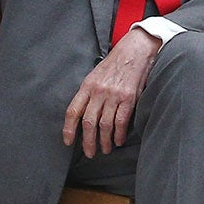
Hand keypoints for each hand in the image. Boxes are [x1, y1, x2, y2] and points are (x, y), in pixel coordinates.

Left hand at [63, 28, 163, 157]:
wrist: (135, 50)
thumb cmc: (114, 64)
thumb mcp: (95, 75)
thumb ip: (88, 93)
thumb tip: (82, 114)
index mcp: (87, 86)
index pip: (73, 111)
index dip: (68, 129)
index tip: (68, 142)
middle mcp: (99, 91)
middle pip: (89, 122)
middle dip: (88, 141)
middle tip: (90, 152)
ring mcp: (114, 95)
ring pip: (105, 125)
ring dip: (104, 141)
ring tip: (105, 149)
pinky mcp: (129, 98)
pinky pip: (121, 121)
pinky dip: (119, 134)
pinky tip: (118, 140)